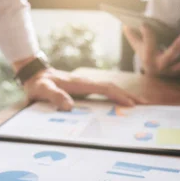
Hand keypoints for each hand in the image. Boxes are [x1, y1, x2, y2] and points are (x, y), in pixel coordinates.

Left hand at [13, 59, 146, 110]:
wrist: (34, 74)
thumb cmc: (38, 83)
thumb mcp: (42, 90)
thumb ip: (54, 96)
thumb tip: (69, 106)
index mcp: (80, 83)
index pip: (105, 87)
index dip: (118, 95)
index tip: (131, 103)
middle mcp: (86, 82)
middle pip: (112, 87)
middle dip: (129, 96)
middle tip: (145, 106)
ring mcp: (86, 85)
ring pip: (110, 89)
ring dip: (125, 96)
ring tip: (139, 107)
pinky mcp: (84, 89)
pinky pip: (104, 93)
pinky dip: (115, 97)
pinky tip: (120, 105)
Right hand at [123, 25, 179, 76]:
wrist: (156, 73)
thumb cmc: (147, 55)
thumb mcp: (138, 46)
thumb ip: (133, 36)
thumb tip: (124, 24)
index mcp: (149, 60)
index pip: (148, 46)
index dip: (147, 34)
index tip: (145, 23)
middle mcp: (162, 68)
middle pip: (170, 59)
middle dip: (177, 48)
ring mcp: (175, 71)